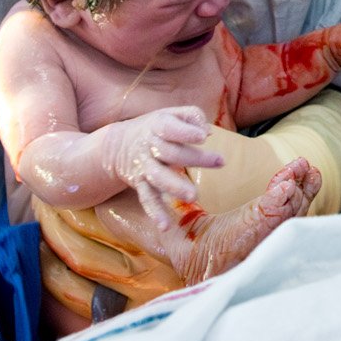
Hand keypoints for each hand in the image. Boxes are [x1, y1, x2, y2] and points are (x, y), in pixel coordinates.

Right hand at [95, 107, 222, 230]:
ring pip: (158, 177)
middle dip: (194, 158)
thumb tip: (208, 132)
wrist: (119, 145)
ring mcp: (144, 167)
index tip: (203, 136)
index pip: (170, 128)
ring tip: (193, 196)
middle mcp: (150, 147)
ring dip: (175, 186)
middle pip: (171, 152)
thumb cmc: (158, 128)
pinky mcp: (141, 184)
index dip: (186, 131)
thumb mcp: (172, 114)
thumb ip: (192, 117)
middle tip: (221, 162)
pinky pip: (147, 198)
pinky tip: (165, 226)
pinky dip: (154, 212)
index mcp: (158, 125)